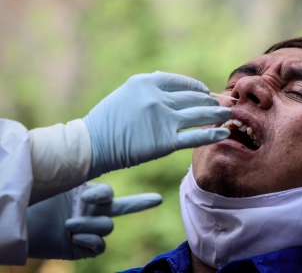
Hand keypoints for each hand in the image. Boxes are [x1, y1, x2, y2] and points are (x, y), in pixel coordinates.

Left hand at [27, 183, 161, 259]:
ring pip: (108, 226)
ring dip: (90, 224)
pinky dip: (89, 240)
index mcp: (85, 194)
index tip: (86, 197)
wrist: (19, 222)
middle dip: (142, 203)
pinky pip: (100, 245)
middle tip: (158, 199)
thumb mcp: (58, 186)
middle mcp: (90, 211)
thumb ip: (80, 181)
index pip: (109, 193)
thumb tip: (93, 177)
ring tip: (69, 224)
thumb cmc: (36, 201)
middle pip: (124, 207)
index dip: (103, 195)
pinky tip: (74, 237)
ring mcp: (88, 230)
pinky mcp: (82, 249)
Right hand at [83, 71, 230, 178]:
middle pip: (194, 97)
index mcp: (147, 82)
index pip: (181, 82)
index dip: (197, 88)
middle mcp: (157, 97)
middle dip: (210, 101)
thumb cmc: (107, 121)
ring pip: (199, 114)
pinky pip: (196, 136)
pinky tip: (223, 132)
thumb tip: (177, 90)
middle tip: (221, 104)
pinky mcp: (166, 141)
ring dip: (217, 114)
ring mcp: (163, 119)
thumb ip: (151, 89)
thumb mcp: (126, 93)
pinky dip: (212, 134)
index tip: (205, 92)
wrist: (90, 145)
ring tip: (227, 115)